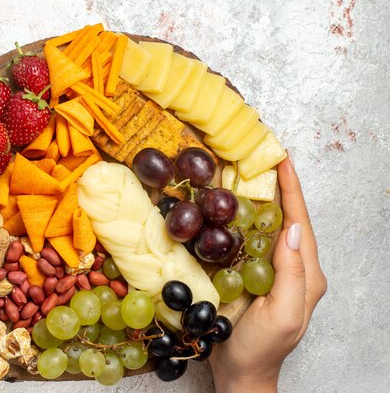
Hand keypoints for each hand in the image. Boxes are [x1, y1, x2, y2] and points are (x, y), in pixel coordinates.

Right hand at [209, 156, 326, 392]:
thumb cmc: (262, 348)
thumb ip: (293, 274)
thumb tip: (294, 229)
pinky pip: (244, 240)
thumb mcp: (283, 314)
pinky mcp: (248, 274)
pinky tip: (223, 207)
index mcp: (305, 274)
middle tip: (260, 158)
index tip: (283, 161)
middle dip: (275, 187)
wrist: (239, 372)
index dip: (292, 190)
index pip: (300, 223)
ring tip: (241, 173)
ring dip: (254, 199)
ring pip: (263, 226)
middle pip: (285, 218)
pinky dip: (236, 219)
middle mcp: (290, 267)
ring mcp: (268, 270)